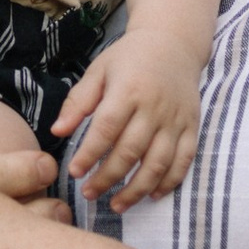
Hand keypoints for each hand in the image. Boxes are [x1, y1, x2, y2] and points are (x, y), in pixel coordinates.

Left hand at [51, 26, 204, 209]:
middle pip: (131, 151)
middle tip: (89, 194)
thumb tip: (57, 132)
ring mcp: (176, 119)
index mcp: (128, 90)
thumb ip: (78, 101)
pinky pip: (184, 160)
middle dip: (108, 178)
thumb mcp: (99, 70)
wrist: (173, 43)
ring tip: (117, 205)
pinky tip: (153, 195)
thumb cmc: (129, 57)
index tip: (74, 172)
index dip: (90, 154)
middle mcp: (154, 107)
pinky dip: (169, 181)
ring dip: (137, 189)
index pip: (106, 129)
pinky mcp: (192, 126)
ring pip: (158, 162)